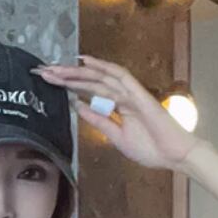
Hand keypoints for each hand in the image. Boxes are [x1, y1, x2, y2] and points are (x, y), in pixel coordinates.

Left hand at [31, 54, 201, 171]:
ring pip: (99, 77)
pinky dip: (102, 68)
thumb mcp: (116, 136)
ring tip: (55, 69)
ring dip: (77, 72)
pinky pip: (119, 77)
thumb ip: (98, 120)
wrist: (174, 155)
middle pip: (89, 80)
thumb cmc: (151, 148)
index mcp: (116, 105)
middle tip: (42, 71)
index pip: (87, 91)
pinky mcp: (138, 95)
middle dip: (66, 75)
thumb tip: (78, 106)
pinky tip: (85, 61)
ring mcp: (130, 93)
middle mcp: (121, 95)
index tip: (48, 82)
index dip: (67, 85)